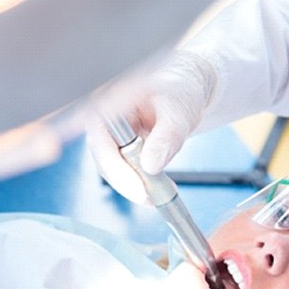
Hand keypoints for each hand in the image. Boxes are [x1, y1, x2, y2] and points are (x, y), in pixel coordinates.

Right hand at [86, 51, 216, 203]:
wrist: (186, 90)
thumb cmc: (181, 89)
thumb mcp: (179, 111)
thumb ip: (167, 136)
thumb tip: (152, 165)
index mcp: (110, 98)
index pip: (102, 138)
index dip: (117, 167)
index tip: (139, 189)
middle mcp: (103, 115)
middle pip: (104, 157)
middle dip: (127, 182)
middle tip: (151, 199)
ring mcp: (109, 132)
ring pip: (112, 167)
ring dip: (134, 184)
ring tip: (161, 193)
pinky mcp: (118, 145)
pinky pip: (122, 167)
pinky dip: (139, 180)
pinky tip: (158, 186)